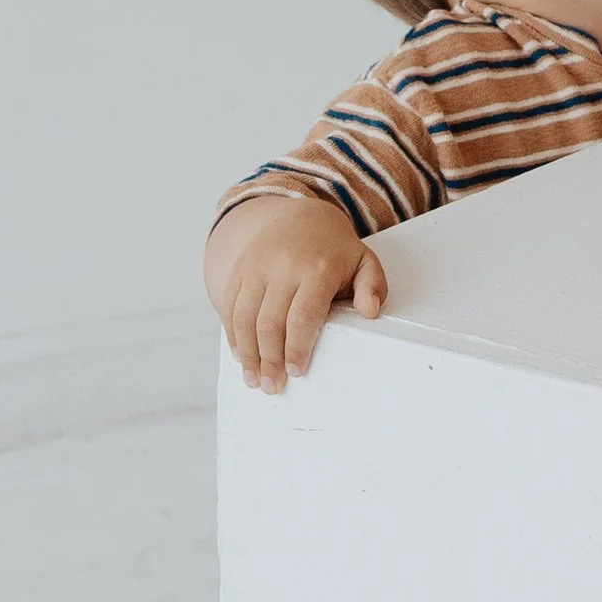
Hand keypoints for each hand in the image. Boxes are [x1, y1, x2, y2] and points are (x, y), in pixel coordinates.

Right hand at [206, 196, 387, 392]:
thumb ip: (372, 287)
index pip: (303, 316)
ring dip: (247, 354)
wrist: (301, 215)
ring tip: (254, 379)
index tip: (296, 372)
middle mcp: (283, 265)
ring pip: (244, 317)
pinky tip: (241, 356)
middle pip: (270, 322)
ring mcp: (257, 266)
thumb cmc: (335, 249)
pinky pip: (229, 306)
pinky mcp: (240, 269)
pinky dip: (232, 335)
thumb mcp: (363, 261)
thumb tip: (370, 311)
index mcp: (318, 267)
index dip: (296, 348)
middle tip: (273, 386)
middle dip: (269, 360)